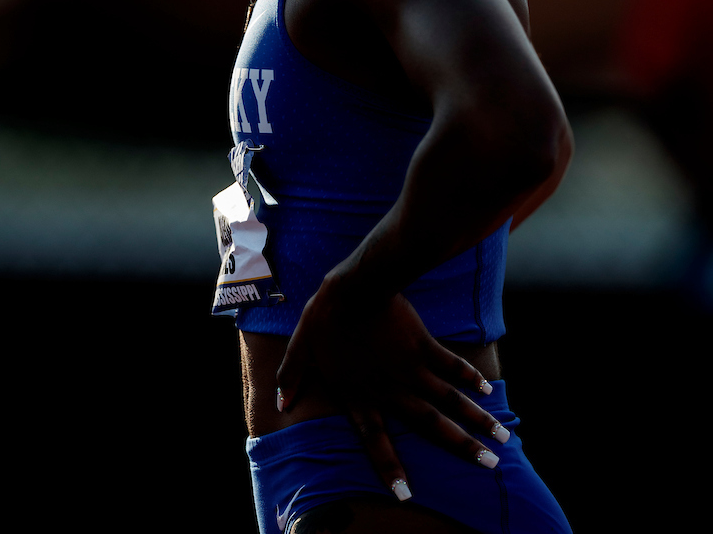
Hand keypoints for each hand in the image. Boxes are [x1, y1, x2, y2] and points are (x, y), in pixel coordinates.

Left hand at [276, 280, 508, 501]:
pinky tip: (486, 390)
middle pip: (430, 425)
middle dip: (460, 448)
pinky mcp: (424, 345)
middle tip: (487, 466)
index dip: (389, 469)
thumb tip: (282, 400)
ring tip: (501, 438)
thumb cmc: (325, 316)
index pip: (375, 441)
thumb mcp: (301, 346)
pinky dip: (469, 378)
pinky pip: (451, 365)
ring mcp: (411, 368)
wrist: (356, 287)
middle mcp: (390, 389)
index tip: (407, 495)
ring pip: (449, 400)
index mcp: (359, 395)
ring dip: (476, 419)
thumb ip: (292, 374)